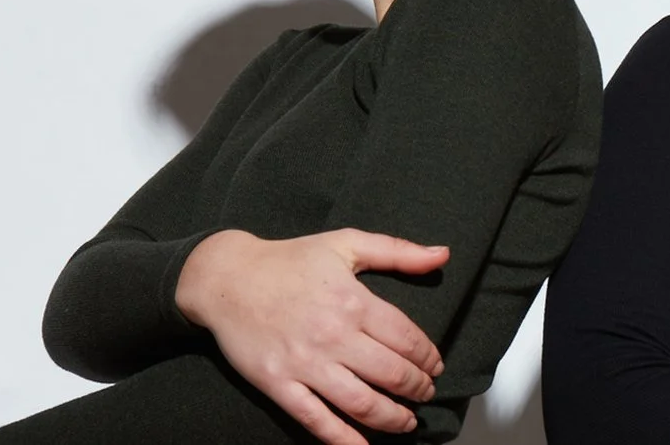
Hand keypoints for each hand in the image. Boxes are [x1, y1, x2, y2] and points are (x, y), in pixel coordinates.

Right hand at [175, 228, 449, 444]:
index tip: (435, 366)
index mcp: (353, 301)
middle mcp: (333, 335)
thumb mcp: (345, 244)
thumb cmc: (287, 260)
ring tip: (407, 421)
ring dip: (393, 418)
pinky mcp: (279, 384)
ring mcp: (305, 363)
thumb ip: (397, 251)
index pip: (408, 339)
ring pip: (363, 404)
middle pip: (392, 374)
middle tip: (424, 393)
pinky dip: (344, 439)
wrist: (226, 278)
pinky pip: (317, 420)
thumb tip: (443, 256)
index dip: (428, 358)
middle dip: (418, 389)